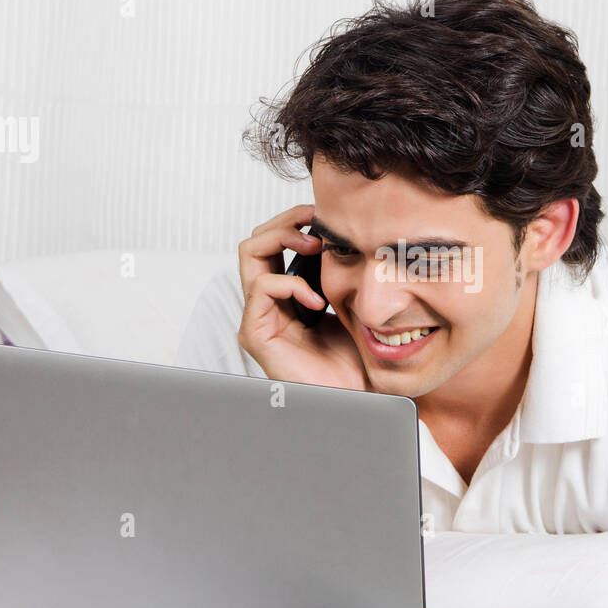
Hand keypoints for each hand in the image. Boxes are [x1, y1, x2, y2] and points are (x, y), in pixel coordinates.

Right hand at [236, 204, 370, 391]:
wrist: (358, 394)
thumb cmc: (356, 354)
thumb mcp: (350, 298)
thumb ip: (337, 268)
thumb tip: (341, 230)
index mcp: (286, 293)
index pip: (272, 241)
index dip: (294, 221)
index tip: (322, 214)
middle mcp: (267, 301)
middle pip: (256, 239)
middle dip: (285, 222)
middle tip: (316, 223)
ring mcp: (258, 316)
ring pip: (250, 252)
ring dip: (282, 239)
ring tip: (315, 248)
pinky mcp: (255, 333)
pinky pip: (261, 289)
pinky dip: (291, 284)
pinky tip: (317, 300)